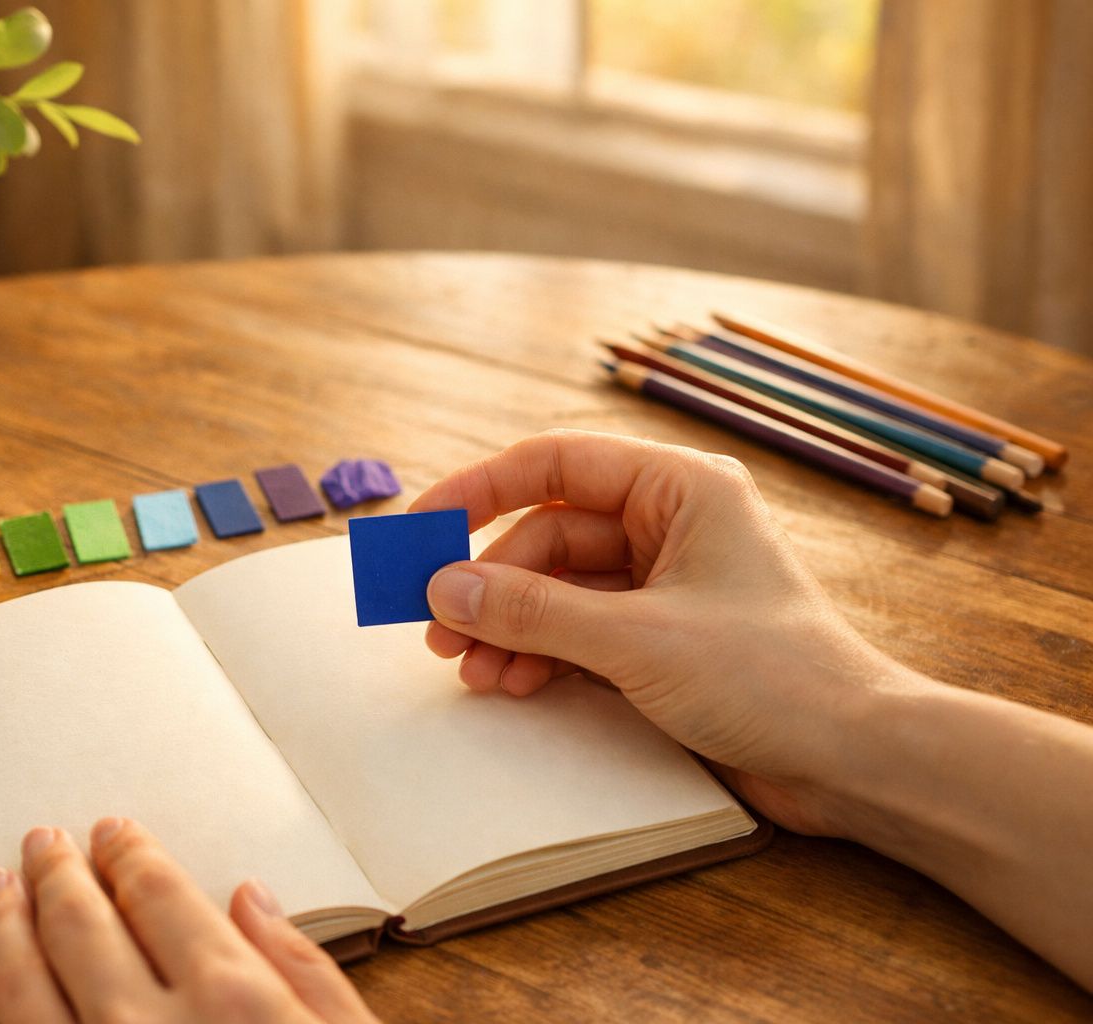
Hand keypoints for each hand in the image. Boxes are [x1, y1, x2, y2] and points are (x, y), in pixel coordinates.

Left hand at [0, 818, 380, 1023]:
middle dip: (56, 874)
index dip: (130, 855)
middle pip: (82, 925)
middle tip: (41, 841)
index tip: (112, 833)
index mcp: (231, 1003)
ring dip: (1, 921)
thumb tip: (250, 899)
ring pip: (18, 981)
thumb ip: (305, 972)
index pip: (160, 896)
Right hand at [412, 429, 898, 835]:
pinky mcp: (662, 640)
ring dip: (508, 627)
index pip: (554, 464)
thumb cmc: (771, 677)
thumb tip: (441, 589)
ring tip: (469, 671)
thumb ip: (532, 611)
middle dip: (488, 583)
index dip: (478, 490)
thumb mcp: (635, 640)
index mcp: (679, 489)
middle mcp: (670, 526)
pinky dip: (540, 654)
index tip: (419, 529)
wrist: (855, 761)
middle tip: (434, 629)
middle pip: (547, 535)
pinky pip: (579, 631)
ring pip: (557, 589)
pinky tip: (510, 683)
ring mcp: (665, 585)